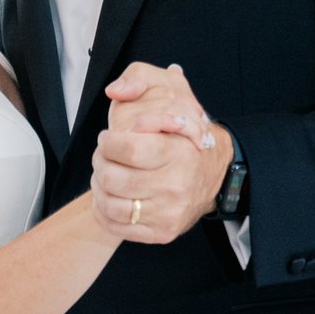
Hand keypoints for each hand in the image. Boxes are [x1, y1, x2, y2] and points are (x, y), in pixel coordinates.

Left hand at [92, 63, 227, 243]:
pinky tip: (108, 196)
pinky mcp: (162, 232)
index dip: (107, 142)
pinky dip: (104, 211)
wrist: (215, 174)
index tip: (106, 139)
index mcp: (177, 153)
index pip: (127, 148)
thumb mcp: (171, 93)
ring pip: (111, 205)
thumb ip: (140, 81)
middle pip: (112, 178)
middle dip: (99, 164)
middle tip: (102, 157)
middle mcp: (175, 185)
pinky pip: (118, 227)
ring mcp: (169, 212)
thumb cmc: (185, 136)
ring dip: (99, 188)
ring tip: (103, 175)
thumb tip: (116, 91)